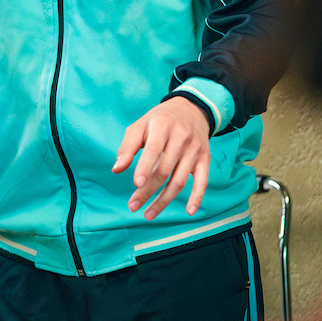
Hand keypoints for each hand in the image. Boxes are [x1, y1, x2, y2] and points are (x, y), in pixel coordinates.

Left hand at [112, 97, 210, 219]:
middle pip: (165, 170)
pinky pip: (203, 181)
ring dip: (164, 200)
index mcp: (162, 127)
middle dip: (148, 191)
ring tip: (148, 214)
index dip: (145, 168)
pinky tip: (189, 211)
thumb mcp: (140, 125)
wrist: (191, 109)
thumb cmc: (159, 120)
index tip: (137, 184)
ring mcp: (194, 150)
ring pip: (180, 180)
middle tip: (133, 206)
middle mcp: (181, 138)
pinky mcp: (204, 159)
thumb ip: (127, 147)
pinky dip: (197, 197)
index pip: (154, 150)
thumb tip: (116, 169)